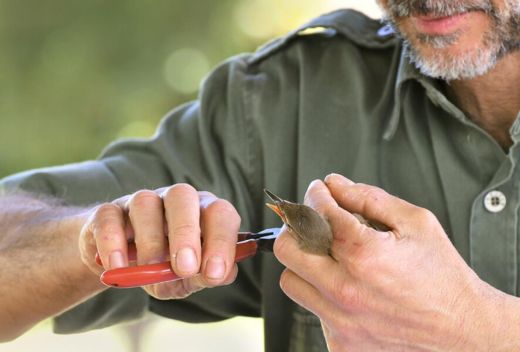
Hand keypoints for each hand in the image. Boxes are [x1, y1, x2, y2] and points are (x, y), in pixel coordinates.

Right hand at [79, 183, 239, 298]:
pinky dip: (112, 243)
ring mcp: (140, 201)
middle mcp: (174, 199)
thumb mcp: (187, 278)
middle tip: (185, 268)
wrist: (121, 266)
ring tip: (149, 270)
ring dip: (150, 241)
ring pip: (145, 203)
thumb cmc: (165, 267)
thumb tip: (222, 274)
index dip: (221, 240)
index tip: (215, 272)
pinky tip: (117, 267)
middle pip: (182, 196)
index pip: (220, 213)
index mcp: (202, 211)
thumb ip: (204, 276)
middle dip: (185, 233)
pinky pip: (108, 217)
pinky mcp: (107, 212)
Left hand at [274, 174, 499, 350]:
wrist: (464, 333)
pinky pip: (311, 310)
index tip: (318, 192)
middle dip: (297, 228)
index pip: (317, 212)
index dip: (315, 194)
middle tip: (312, 224)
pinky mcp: (341, 342)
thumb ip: (369, 198)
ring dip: (305, 264)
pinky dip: (322, 295)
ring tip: (330, 260)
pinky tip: (346, 289)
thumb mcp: (416, 223)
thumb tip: (336, 184)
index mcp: (365, 255)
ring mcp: (340, 320)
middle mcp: (346, 290)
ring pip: (291, 281)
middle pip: (287, 248)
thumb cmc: (444, 279)